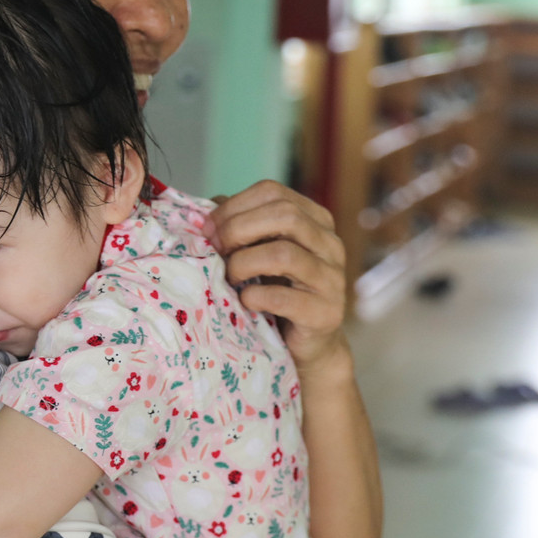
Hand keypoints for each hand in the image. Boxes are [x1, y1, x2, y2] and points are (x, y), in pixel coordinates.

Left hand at [203, 179, 348, 372]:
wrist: (304, 344)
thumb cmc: (276, 291)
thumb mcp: (258, 252)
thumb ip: (238, 228)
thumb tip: (204, 213)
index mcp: (315, 220)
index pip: (273, 192)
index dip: (235, 206)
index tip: (208, 229)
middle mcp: (330, 244)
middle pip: (284, 215)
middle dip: (238, 229)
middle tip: (216, 250)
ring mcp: (332, 279)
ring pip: (284, 254)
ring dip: (244, 263)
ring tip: (230, 277)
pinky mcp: (326, 313)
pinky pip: (284, 298)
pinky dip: (255, 297)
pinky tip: (245, 301)